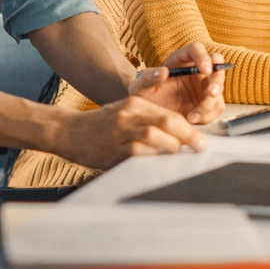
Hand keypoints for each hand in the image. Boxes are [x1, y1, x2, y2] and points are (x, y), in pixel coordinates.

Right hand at [59, 97, 207, 171]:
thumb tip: (178, 137)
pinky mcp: (111, 148)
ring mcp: (119, 130)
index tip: (201, 141)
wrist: (68, 130)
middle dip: (188, 137)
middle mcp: (129, 114)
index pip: (170, 115)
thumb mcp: (124, 113)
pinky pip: (137, 153)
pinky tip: (158, 165)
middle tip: (199, 149)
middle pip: (167, 122)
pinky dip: (152, 158)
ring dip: (172, 149)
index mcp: (135, 103)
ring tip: (178, 158)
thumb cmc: (99, 125)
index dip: (189, 129)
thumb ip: (148, 121)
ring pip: (155, 136)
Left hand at [128, 42, 225, 123]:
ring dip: (211, 102)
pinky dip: (208, 115)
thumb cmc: (143, 98)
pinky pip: (216, 107)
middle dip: (217, 78)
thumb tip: (163, 71)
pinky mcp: (206, 103)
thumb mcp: (139, 88)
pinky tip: (192, 119)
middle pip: (216, 64)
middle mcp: (194, 70)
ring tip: (193, 115)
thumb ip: (147, 78)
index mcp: (179, 60)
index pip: (196, 49)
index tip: (204, 69)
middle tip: (210, 92)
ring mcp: (202, 87)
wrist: (147, 120)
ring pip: (219, 88)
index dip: (203, 57)